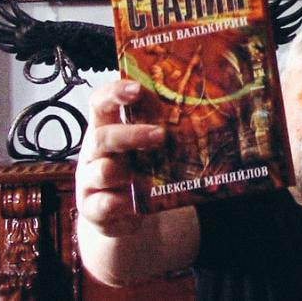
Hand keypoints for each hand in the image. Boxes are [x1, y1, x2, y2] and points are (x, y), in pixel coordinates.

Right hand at [76, 80, 164, 236]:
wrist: (125, 212)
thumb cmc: (139, 169)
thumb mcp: (148, 147)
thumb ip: (164, 129)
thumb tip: (212, 110)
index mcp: (106, 128)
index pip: (101, 102)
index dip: (115, 93)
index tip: (137, 89)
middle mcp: (94, 152)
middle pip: (102, 137)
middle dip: (132, 135)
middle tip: (161, 136)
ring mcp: (90, 180)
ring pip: (101, 172)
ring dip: (122, 171)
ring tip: (143, 176)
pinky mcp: (92, 208)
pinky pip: (103, 205)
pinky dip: (120, 205)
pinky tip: (134, 206)